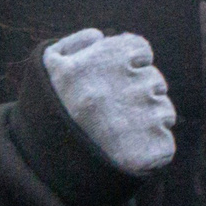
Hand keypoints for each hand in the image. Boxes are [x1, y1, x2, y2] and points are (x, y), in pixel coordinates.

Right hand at [43, 30, 175, 176]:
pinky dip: (149, 148)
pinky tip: (123, 154)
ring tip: (115, 136)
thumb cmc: (46, 115)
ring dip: (147, 121)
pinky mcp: (151, 151)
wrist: (41, 170)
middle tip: (111, 114)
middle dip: (138, 94)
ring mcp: (142, 118)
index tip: (115, 79)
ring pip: (163, 111)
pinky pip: (163, 143)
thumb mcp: (47, 69)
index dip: (130, 65)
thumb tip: (100, 36)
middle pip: (154, 81)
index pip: (140, 50)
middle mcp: (127, 86)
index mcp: (105, 60)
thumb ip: (72, 45)